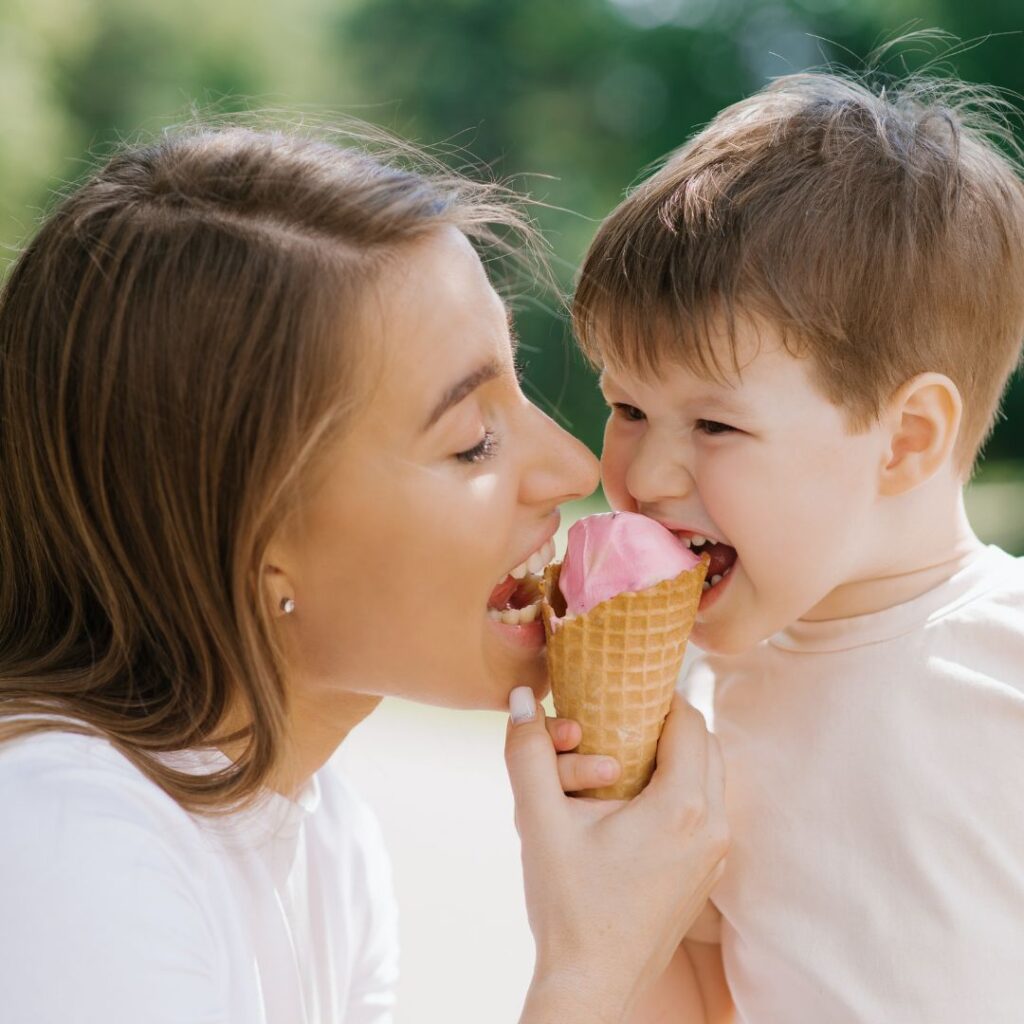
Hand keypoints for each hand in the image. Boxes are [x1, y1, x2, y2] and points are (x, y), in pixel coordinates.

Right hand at [505, 689, 727, 1023]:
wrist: (591, 985)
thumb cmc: (567, 906)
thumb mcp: (539, 822)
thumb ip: (528, 753)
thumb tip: (522, 696)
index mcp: (681, 806)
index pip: (688, 719)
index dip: (658, 695)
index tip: (625, 689)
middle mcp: (712, 826)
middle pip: (705, 743)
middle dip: (666, 724)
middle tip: (620, 722)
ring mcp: (715, 854)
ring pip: (711, 776)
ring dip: (676, 757)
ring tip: (625, 760)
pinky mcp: (707, 875)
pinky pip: (707, 809)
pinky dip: (682, 789)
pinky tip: (636, 802)